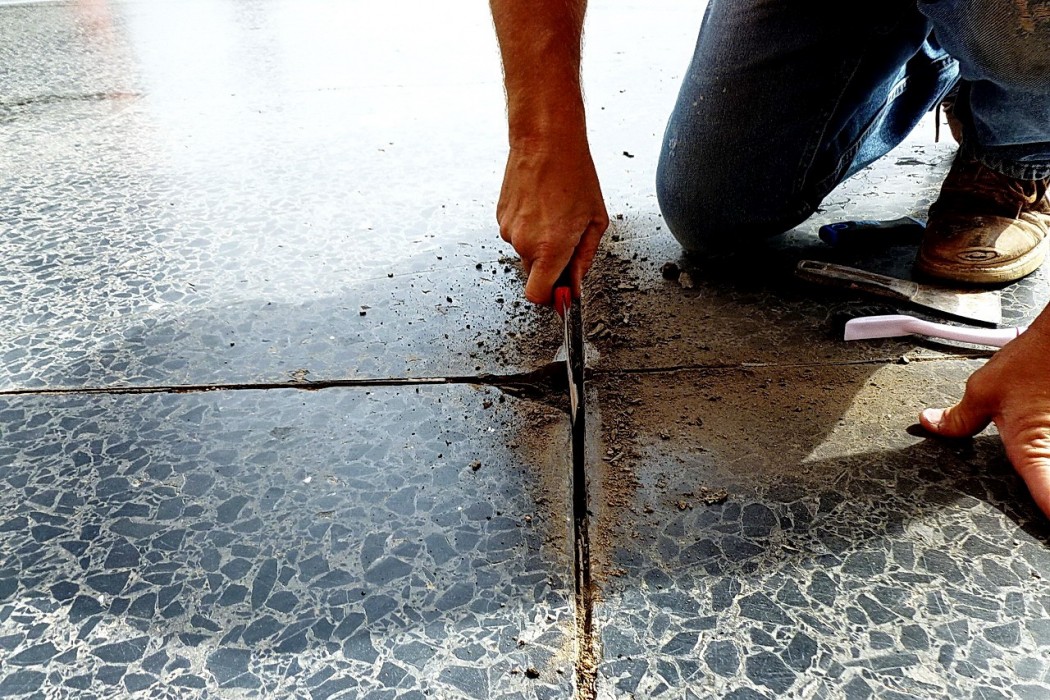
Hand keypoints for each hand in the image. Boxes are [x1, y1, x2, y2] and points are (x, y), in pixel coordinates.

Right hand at [496, 137, 608, 304]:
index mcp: (550, 247)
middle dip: (551, 267)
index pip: (539, 295)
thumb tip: (576, 281)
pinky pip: (517, 234)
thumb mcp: (595, 221)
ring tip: (556, 214)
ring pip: (526, 253)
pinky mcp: (500, 217)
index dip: (552, 299)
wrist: (545, 141)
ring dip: (541, 244)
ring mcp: (508, 229)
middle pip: (535, 275)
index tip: (563, 293)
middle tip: (569, 242)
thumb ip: (584, 258)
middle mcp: (524, 242)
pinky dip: (530, 227)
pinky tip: (542, 205)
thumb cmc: (573, 174)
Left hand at [920, 324, 1049, 516]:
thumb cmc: (1032, 361)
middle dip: (1045, 497)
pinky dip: (1047, 462)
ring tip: (1038, 489)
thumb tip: (933, 424)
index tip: (1045, 529)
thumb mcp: (983, 391)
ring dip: (1046, 476)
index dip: (1048, 513)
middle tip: (1039, 508)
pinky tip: (1040, 449)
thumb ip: (958, 417)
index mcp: (1031, 451)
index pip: (1047, 497)